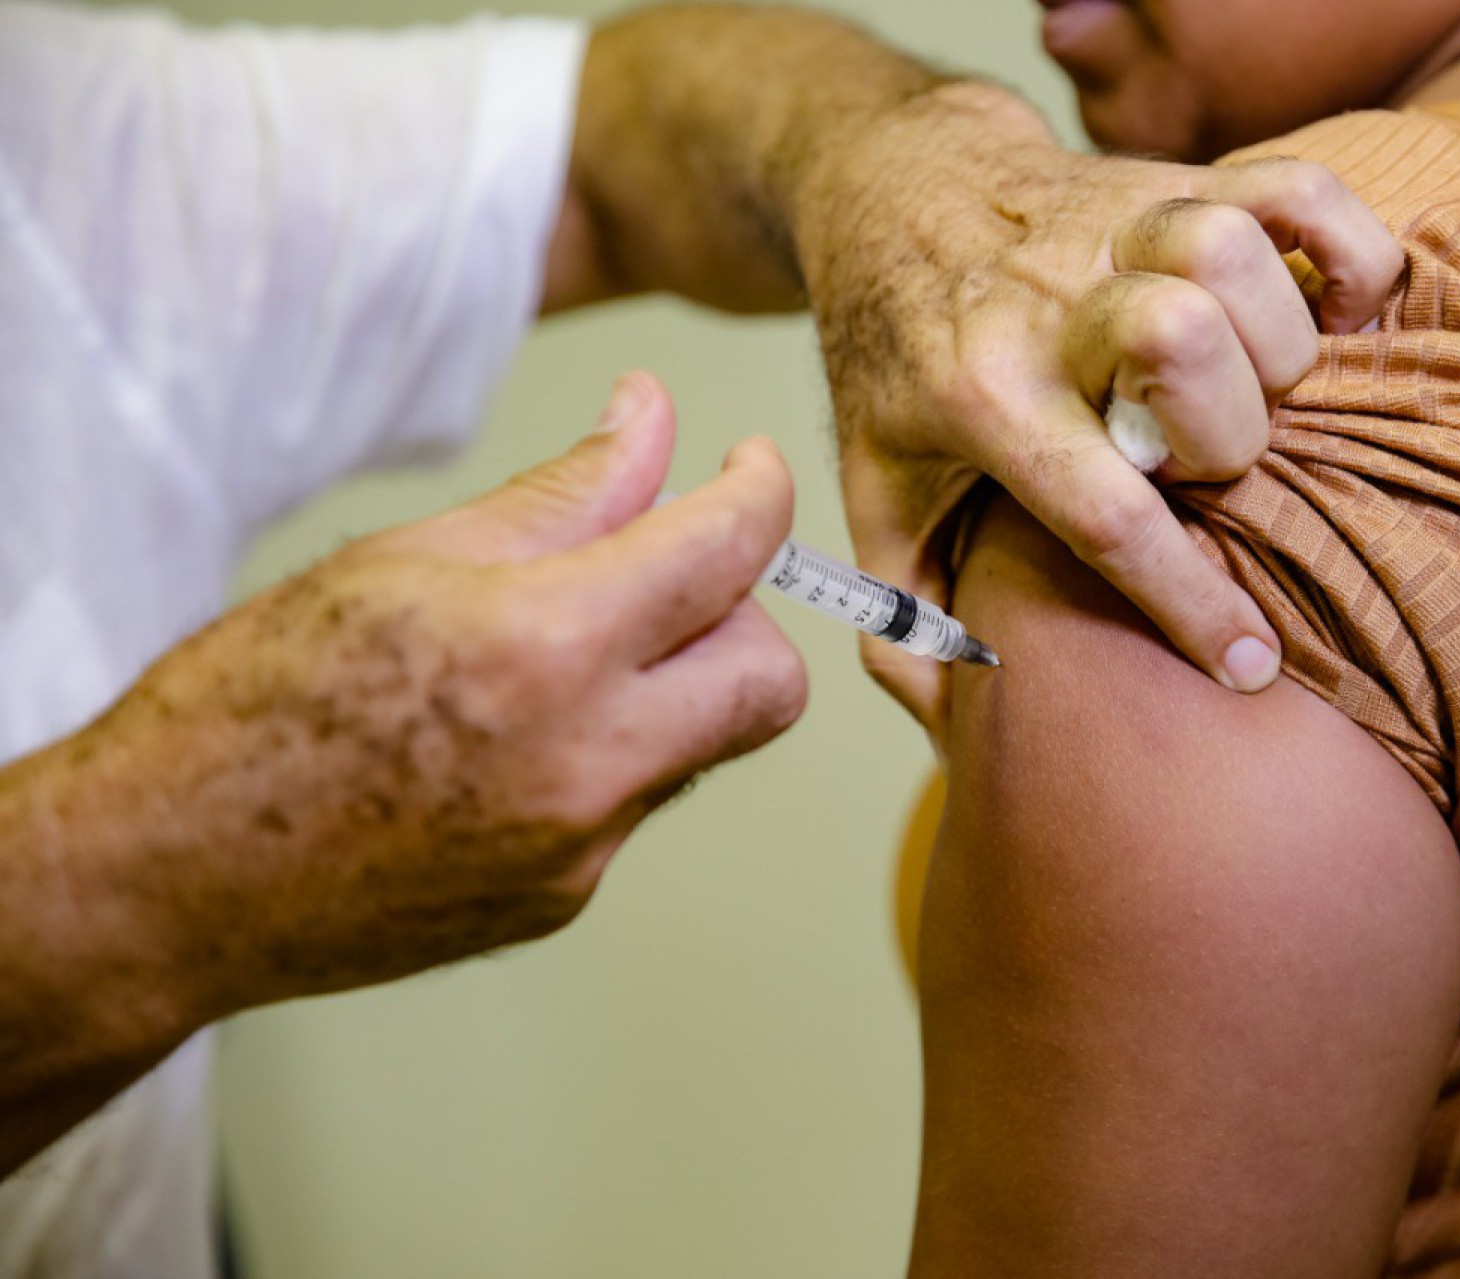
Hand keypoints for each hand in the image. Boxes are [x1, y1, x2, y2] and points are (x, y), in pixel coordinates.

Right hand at [86, 373, 804, 1017]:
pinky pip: (635, 804)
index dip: (760, 494)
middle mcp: (589, 762)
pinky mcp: (564, 901)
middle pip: (771, 679)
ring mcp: (584, 849)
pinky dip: (605, 755)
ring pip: (705, 743)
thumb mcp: (406, 557)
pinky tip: (502, 744)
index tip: (750, 473)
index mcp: (544, 648)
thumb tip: (651, 419)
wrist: (164, 878)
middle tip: (663, 579)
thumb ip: (563, 494)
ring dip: (670, 687)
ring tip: (544, 664)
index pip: (728, 555)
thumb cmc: (251, 704)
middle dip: (740, 615)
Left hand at [794, 86, 1402, 735]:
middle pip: (1182, 348)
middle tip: (1207, 467)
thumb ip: (910, 613)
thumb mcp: (873, 494)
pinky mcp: (1168, 179)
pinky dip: (1344, 244)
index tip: (1248, 666)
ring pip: (1229, 256)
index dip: (1190, 601)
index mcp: (980, 397)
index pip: (1106, 512)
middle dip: (1226, 436)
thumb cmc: (896, 365)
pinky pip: (1294, 187)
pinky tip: (1331, 309)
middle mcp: (1047, 303)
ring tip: (1250, 389)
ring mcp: (1112, 225)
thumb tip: (964, 725)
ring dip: (1272, 340)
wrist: (886, 191)